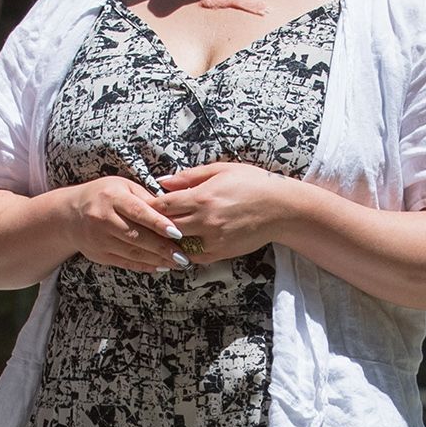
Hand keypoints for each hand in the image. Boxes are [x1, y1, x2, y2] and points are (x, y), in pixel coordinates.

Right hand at [54, 177, 188, 273]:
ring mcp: (99, 239)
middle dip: (162, 248)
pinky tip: (161, 266)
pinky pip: (126, 263)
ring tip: (178, 262)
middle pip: (136, 236)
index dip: (158, 223)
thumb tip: (173, 210)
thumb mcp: (123, 187)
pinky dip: (145, 266)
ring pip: (133, 253)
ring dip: (158, 260)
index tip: (177, 233)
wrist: (69, 214)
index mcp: (111, 198)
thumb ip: (146, 198)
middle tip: (184, 255)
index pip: (138, 212)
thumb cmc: (103, 195)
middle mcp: (103, 219)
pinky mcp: (99, 255)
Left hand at [154, 162, 293, 263]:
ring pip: (177, 245)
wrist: (282, 208)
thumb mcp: (221, 170)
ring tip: (161, 234)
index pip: (163, 205)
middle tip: (147, 220)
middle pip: (165, 227)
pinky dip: (184, 250)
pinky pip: (194, 256)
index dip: (149, 205)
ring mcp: (213, 239)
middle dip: (154, 224)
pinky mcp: (221, 252)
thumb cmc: (253, 183)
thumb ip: (189, 176)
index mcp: (202, 197)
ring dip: (168, 240)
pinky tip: (181, 244)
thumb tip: (163, 181)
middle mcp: (205, 221)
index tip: (143, 203)